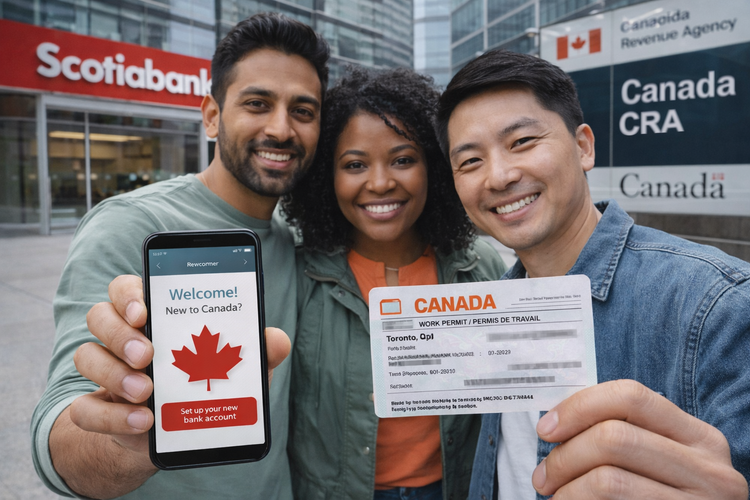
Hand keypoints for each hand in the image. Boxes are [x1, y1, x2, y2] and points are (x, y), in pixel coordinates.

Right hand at [71, 275, 290, 451]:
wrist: (175, 434)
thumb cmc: (204, 384)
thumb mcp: (233, 369)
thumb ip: (254, 352)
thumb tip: (277, 340)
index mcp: (153, 318)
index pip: (127, 289)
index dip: (129, 293)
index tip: (145, 310)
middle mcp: (123, 339)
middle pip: (99, 315)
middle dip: (119, 332)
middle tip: (148, 354)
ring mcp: (107, 374)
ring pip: (85, 356)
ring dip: (114, 373)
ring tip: (147, 391)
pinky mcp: (100, 411)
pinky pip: (83, 409)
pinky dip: (112, 417)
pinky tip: (143, 422)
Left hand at [532, 379, 747, 498]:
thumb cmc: (665, 499)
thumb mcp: (662, 462)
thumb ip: (626, 437)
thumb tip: (556, 423)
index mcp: (699, 437)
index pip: (630, 396)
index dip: (579, 406)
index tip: (546, 428)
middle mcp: (709, 469)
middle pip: (613, 437)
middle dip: (564, 456)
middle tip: (543, 477)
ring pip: (608, 480)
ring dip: (568, 489)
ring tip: (556, 497)